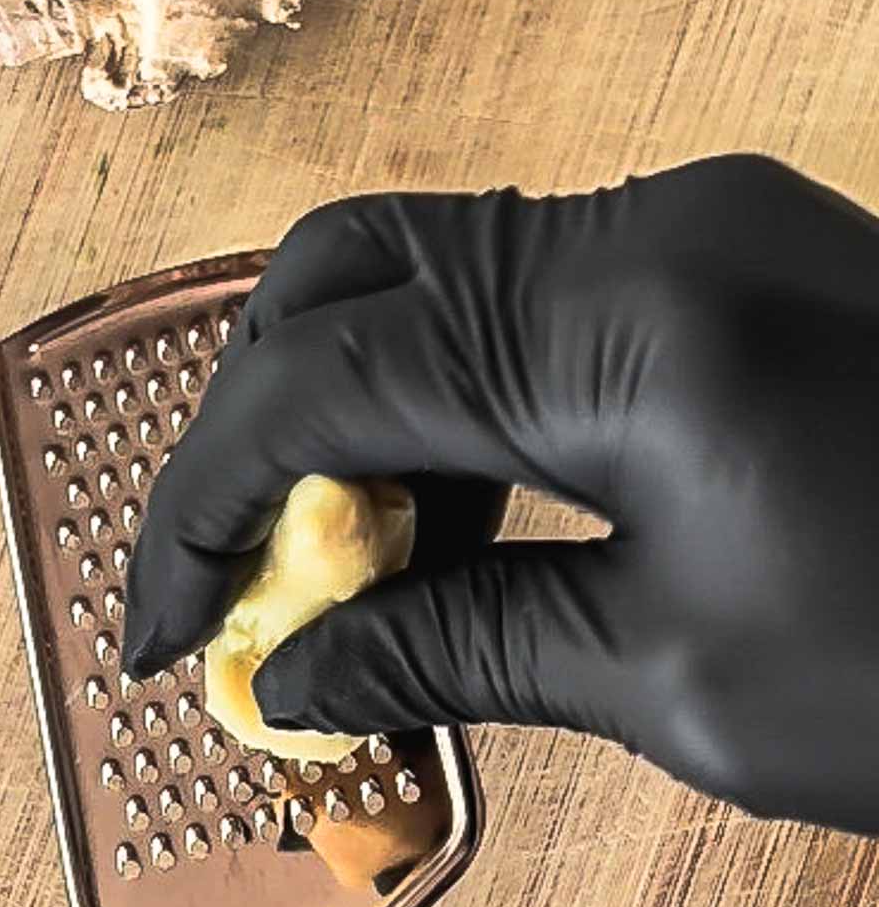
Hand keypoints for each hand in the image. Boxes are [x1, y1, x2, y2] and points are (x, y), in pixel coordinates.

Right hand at [124, 154, 878, 834]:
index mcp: (626, 330)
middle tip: (250, 578)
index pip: (323, 381)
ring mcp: (704, 223)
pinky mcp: (740, 254)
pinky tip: (467, 524)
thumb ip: (460, 650)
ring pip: (441, 272)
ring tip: (355, 580)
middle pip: (354, 268)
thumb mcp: (681, 684)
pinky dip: (466, 402)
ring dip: (362, 413)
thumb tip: (298, 680)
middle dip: (262, 423)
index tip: (165, 626)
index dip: (210, 506)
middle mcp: (652, 228)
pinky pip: (541, 296)